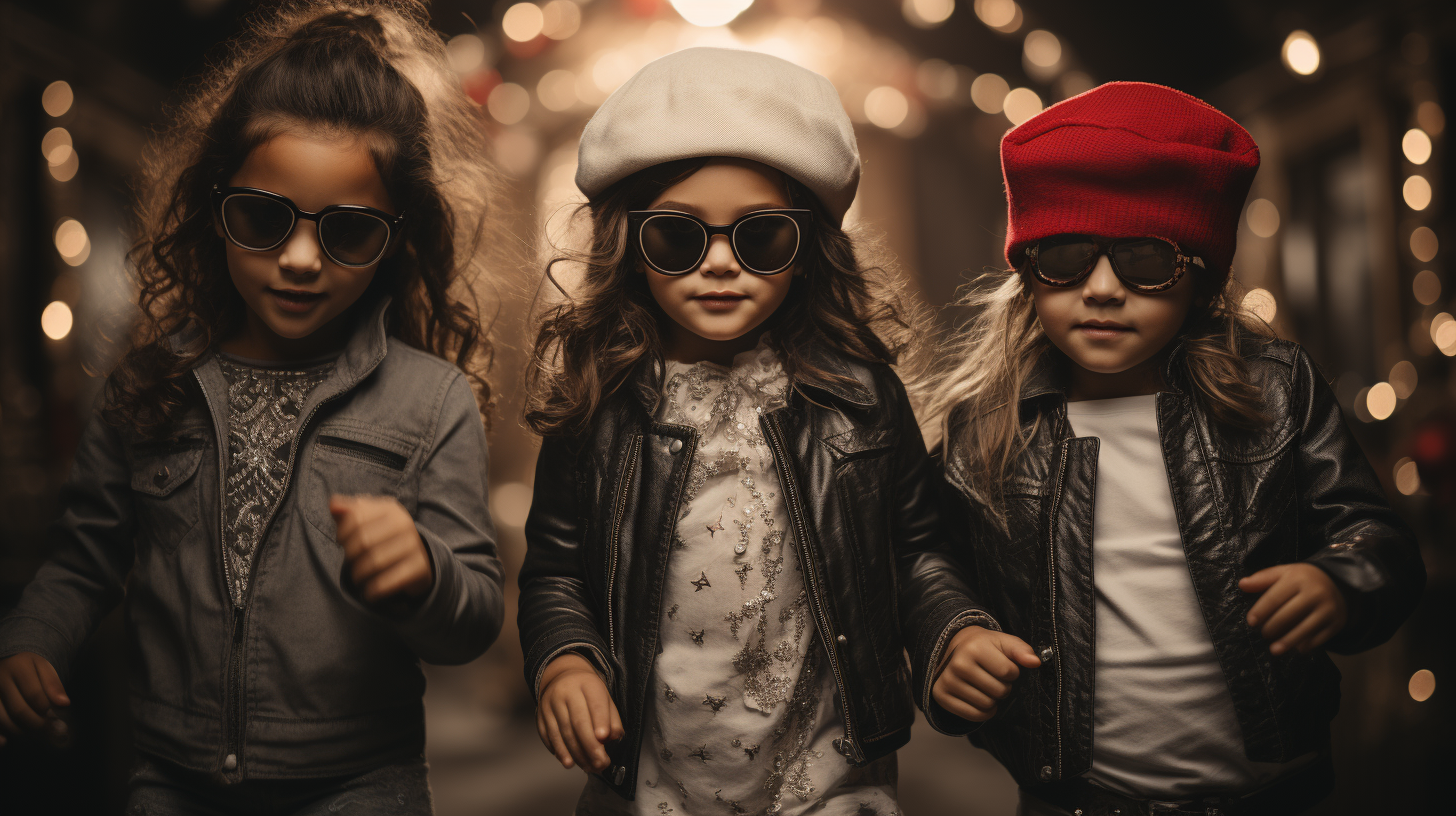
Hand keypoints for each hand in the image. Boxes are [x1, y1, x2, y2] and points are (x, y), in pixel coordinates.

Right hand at [0, 652, 70, 747]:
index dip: (46, 709)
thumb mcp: (44, 667)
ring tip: (32, 734)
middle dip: (36, 724)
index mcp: (18, 667)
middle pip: (18, 710)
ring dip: (18, 731)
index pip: (34, 694)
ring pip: (2, 719)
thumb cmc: (28, 666)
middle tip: (46, 731)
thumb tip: (64, 703)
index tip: (53, 717)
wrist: (5, 659)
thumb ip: (53, 684)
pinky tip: (6, 742)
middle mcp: (0, 679)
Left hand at [331, 495, 433, 602]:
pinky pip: (387, 582)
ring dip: (359, 575)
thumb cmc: (384, 537)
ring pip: (373, 563)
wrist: (418, 559)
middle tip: (351, 562)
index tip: (342, 543)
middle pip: (363, 541)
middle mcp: (404, 523)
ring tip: (358, 577)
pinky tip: (369, 592)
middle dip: (350, 556)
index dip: (342, 533)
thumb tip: (333, 504)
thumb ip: (347, 511)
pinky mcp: (419, 567)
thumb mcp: (368, 520)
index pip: (355, 518)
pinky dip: (373, 591)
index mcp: (390, 508)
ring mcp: (414, 545)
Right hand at [537, 653, 622, 771]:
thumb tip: (613, 737)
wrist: (562, 678)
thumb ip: (612, 718)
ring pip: (563, 733)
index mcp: (587, 684)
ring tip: (589, 767)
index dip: (600, 721)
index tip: (604, 738)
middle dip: (590, 746)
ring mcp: (550, 704)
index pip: (595, 703)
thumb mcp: (604, 697)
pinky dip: (560, 752)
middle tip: (601, 763)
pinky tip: (569, 762)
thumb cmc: (588, 693)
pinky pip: (549, 737)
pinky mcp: (540, 716)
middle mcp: (566, 692)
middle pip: (578, 722)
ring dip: (576, 754)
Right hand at [932, 625, 1040, 721]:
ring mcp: (947, 681)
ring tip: (985, 686)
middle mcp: (957, 664)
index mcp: (974, 647)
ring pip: (987, 705)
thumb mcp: (1003, 643)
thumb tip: (1035, 662)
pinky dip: (983, 712)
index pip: (1008, 672)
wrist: (953, 649)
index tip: (1003, 666)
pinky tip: (979, 698)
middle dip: (1003, 687)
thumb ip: (1021, 650)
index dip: (1012, 672)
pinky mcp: (941, 696)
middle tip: (993, 678)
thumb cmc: (984, 647)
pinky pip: (974, 716)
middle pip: (999, 691)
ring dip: (993, 699)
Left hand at [1239, 563, 1347, 654]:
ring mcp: (1328, 609)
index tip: (1251, 622)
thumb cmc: (1303, 580)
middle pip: (1289, 615)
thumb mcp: (1284, 572)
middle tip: (1264, 634)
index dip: (1261, 611)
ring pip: (1305, 629)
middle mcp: (1315, 593)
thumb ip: (1263, 578)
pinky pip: (1320, 638)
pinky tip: (1297, 649)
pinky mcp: (1336, 623)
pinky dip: (1307, 645)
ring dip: (1287, 641)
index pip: (1275, 597)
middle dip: (1273, 627)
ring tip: (1274, 650)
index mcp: (1298, 578)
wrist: (1339, 584)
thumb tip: (1242, 584)